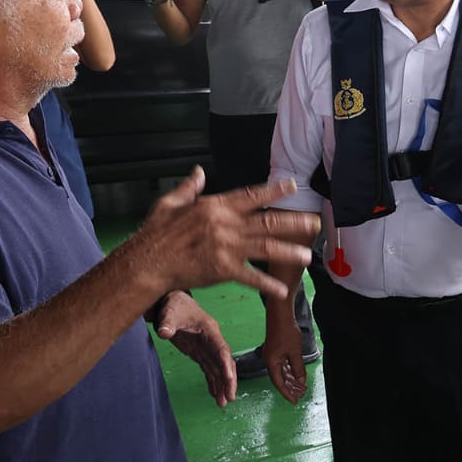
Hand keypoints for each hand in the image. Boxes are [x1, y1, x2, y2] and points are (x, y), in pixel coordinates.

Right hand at [128, 167, 318, 297]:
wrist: (148, 261)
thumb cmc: (156, 233)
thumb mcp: (171, 203)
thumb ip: (189, 187)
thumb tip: (198, 172)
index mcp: (215, 206)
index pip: (251, 196)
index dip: (274, 191)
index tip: (293, 187)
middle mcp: (225, 225)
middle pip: (267, 221)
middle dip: (293, 222)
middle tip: (314, 222)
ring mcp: (226, 247)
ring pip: (265, 247)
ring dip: (288, 251)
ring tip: (307, 255)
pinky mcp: (222, 270)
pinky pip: (250, 277)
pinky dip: (267, 284)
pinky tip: (282, 289)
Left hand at [151, 291, 237, 406]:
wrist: (171, 302)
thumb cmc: (174, 305)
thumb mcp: (170, 313)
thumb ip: (168, 323)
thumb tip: (164, 332)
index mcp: (210, 330)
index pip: (222, 349)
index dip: (226, 365)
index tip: (230, 379)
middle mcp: (212, 340)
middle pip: (225, 362)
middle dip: (229, 380)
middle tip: (230, 397)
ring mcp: (207, 347)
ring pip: (219, 368)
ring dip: (222, 385)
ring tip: (223, 403)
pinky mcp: (199, 352)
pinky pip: (209, 369)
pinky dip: (213, 382)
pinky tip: (215, 395)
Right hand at [263, 307, 308, 404]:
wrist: (280, 314)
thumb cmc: (285, 331)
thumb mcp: (295, 352)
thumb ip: (298, 368)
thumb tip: (300, 381)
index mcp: (271, 363)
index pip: (279, 384)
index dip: (288, 393)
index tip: (295, 400)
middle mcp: (269, 361)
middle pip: (280, 379)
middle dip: (291, 388)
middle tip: (301, 395)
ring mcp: (272, 355)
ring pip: (282, 372)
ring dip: (291, 380)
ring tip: (301, 386)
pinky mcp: (275, 350)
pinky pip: (282, 365)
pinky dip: (289, 371)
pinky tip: (296, 375)